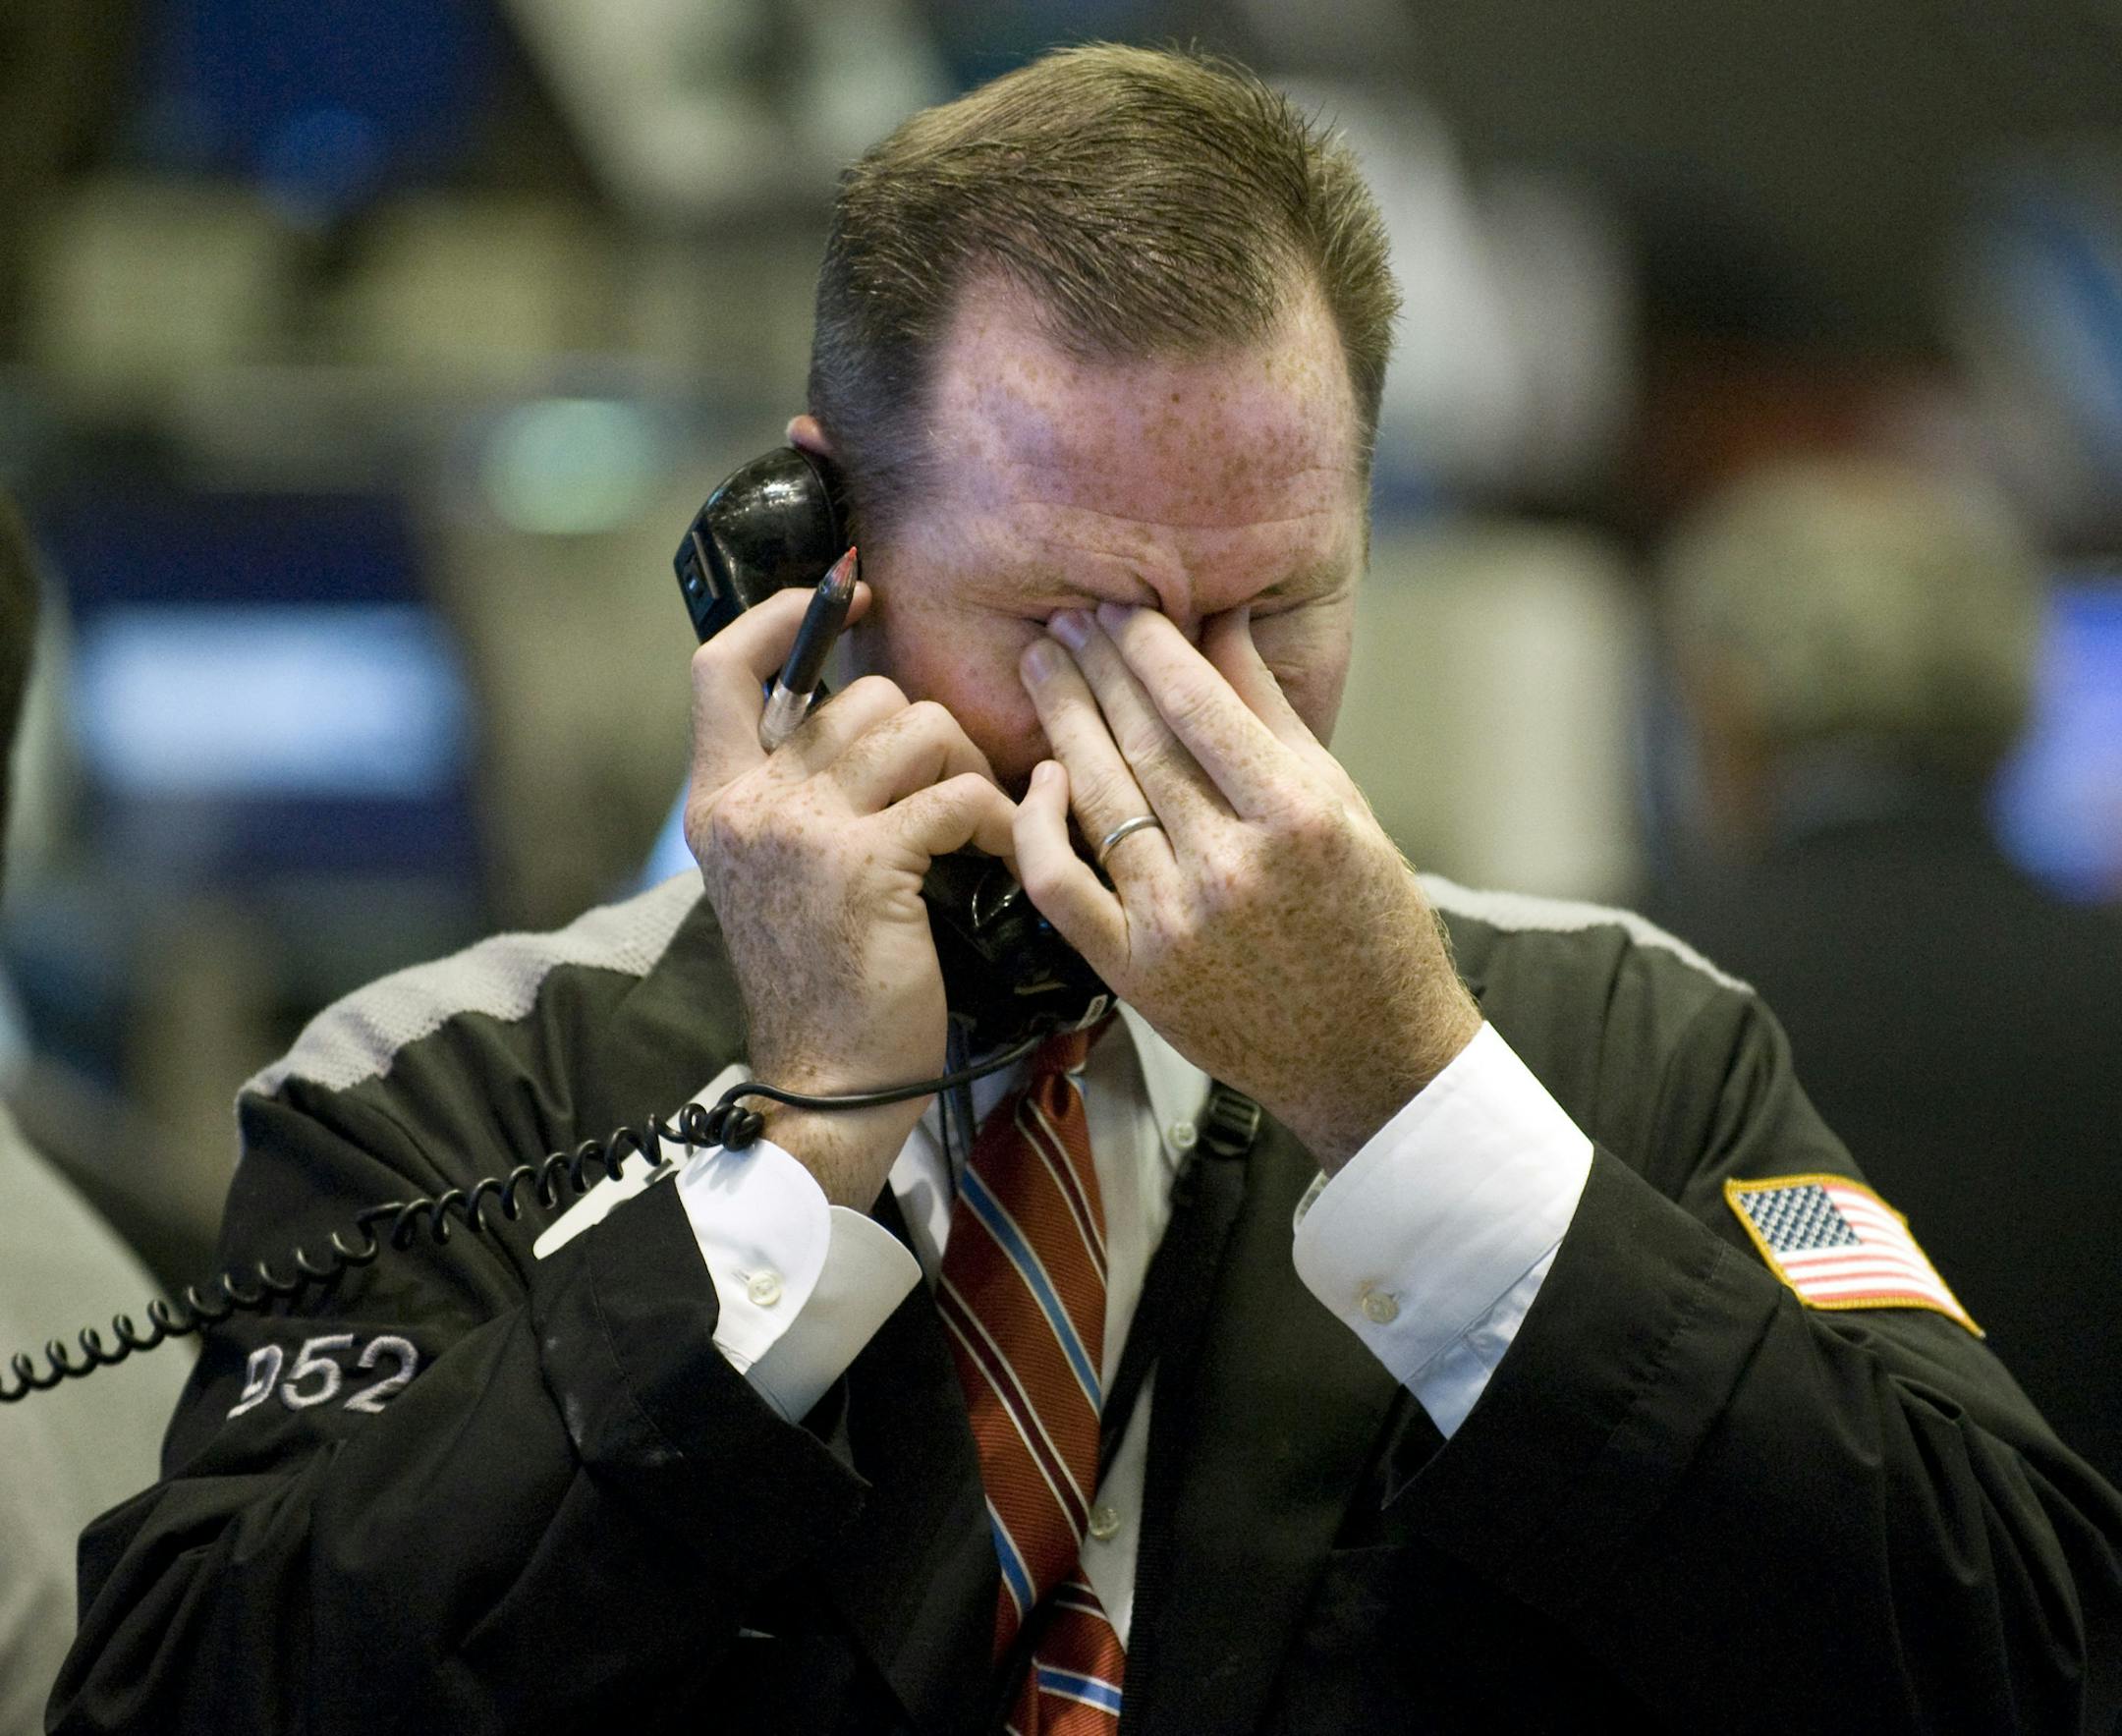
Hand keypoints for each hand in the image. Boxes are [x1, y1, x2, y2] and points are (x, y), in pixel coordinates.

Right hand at [685, 583, 1017, 1206]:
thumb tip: (861, 710)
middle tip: (950, 786)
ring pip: (915, 728)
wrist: (827, 1087)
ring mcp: (803, 834)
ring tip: (972, 819)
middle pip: (857, 696)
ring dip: (965, 766)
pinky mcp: (867, 867)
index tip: (850, 597)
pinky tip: (993, 850)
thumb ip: (796, 791)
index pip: (720, 665)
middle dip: (924, 731)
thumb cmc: (822, 981)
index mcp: (717, 800)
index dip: (787, 615)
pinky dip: (993, 817)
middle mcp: (749, 805)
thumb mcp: (779, 874)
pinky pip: (956, 794)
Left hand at [1012, 602, 1480, 1170]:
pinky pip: (1061, 886)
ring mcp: (1175, 925)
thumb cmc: (1372, 925)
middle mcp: (1232, 869)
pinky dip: (1040, 827)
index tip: (1121, 607)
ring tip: (1041, 669)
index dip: (1148, 647)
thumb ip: (1274, 716)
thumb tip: (1224, 625)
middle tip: (1065, 619)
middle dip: (1096, 669)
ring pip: (1098, 799)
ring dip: (1061, 723)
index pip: (1198, 706)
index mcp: (1297, 819)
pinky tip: (1038, 777)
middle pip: (1141, 742)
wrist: (1370, 1057)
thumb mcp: (1347, 807)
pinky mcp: (1134, 973)